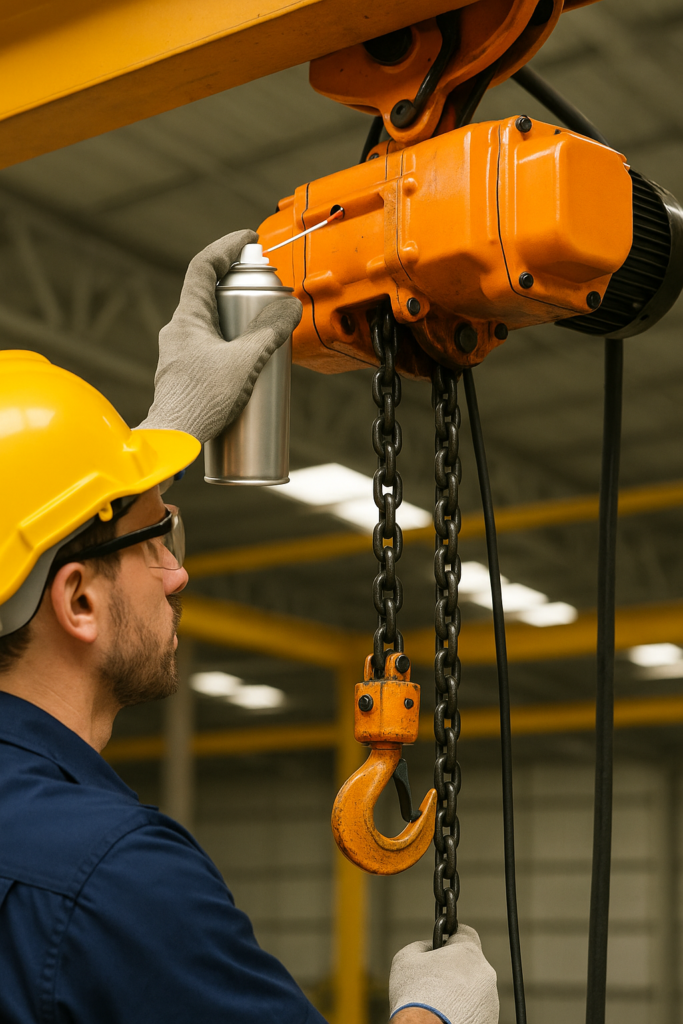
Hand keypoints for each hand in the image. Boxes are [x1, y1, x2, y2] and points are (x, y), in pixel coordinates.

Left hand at [137, 229, 302, 443]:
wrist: (173, 442)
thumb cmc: (200, 402)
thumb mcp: (245, 361)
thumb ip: (270, 331)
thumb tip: (290, 306)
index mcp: (187, 318)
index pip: (203, 266)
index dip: (227, 247)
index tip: (249, 240)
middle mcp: (178, 332)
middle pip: (210, 296)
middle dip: (240, 290)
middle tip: (267, 293)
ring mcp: (179, 356)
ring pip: (211, 328)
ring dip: (237, 325)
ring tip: (264, 336)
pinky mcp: (185, 378)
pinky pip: (210, 353)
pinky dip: (231, 352)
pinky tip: (249, 370)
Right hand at [389, 925, 498, 1023]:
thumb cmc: (415, 997)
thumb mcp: (406, 958)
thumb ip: (423, 945)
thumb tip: (430, 948)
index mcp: (468, 952)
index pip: (466, 933)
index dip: (452, 938)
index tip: (442, 946)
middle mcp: (485, 974)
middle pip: (470, 963)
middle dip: (455, 968)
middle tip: (434, 981)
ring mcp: (490, 1001)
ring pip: (474, 988)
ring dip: (460, 991)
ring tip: (439, 1003)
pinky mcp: (490, 1021)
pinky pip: (476, 1009)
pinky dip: (464, 1011)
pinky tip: (447, 1016)